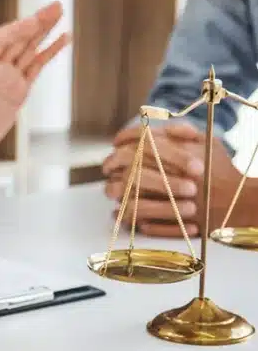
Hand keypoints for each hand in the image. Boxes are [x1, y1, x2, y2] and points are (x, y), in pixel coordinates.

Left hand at [0, 2, 70, 169]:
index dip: (15, 30)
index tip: (33, 20)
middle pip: (16, 39)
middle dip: (36, 22)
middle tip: (56, 6)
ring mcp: (7, 78)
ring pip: (29, 49)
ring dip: (45, 31)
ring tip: (60, 12)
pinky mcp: (18, 90)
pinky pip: (36, 67)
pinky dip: (49, 53)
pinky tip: (63, 38)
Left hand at [103, 122, 249, 236]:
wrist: (242, 202)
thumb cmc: (221, 170)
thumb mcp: (209, 143)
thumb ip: (182, 132)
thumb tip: (153, 126)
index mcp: (186, 155)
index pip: (145, 141)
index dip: (125, 138)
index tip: (116, 142)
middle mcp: (181, 178)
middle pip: (134, 168)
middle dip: (114, 164)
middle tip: (107, 166)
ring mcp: (180, 203)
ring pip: (134, 198)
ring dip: (118, 193)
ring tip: (111, 190)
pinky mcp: (180, 224)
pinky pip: (146, 222)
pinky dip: (130, 217)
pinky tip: (121, 212)